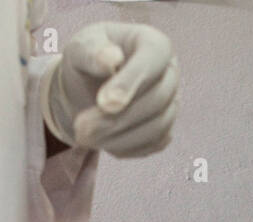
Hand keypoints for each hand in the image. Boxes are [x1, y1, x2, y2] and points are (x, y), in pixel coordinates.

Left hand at [42, 22, 178, 157]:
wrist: (86, 87)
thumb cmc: (87, 60)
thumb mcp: (80, 48)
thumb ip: (92, 52)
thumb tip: (111, 58)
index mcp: (154, 44)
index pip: (152, 61)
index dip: (130, 83)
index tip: (105, 103)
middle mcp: (169, 73)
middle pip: (157, 100)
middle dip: (118, 118)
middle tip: (81, 128)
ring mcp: (171, 104)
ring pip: (157, 127)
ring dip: (119, 137)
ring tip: (84, 137)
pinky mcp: (165, 130)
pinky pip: (152, 144)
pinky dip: (124, 146)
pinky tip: (101, 140)